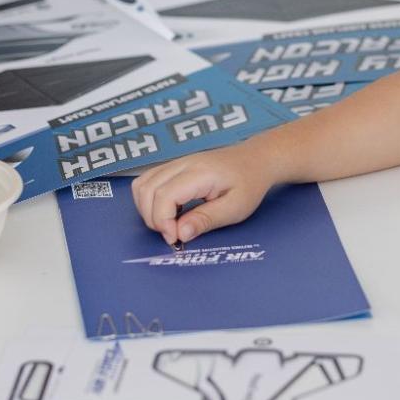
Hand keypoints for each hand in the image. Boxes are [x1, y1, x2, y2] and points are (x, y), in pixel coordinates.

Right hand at [130, 143, 278, 245]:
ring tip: (169, 224)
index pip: (164, 195)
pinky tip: (168, 211)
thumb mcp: (235, 208)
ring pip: (142, 184)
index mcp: (199, 173)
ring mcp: (176, 163)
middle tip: (173, 234)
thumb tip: (180, 234)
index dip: (163, 222)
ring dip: (147, 209)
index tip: (175, 239)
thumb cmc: (249, 183)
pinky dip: (149, 199)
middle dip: (153, 218)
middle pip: (147, 189)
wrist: (256, 160)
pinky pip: (148, 180)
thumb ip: (206, 220)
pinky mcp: (174, 167)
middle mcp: (182, 164)